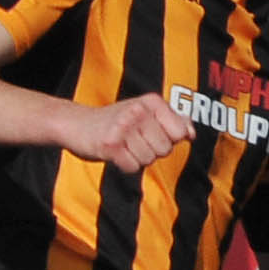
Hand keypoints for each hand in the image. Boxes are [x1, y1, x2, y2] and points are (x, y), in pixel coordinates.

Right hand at [64, 92, 194, 172]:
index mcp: (151, 101)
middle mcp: (138, 111)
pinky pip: (132, 168)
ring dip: (138, 158)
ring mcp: (123, 127)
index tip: (152, 132)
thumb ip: (173, 120)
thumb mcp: (147, 113)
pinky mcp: (110, 145)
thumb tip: (192, 133)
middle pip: (165, 149)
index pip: (180, 133)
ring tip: (124, 145)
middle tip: (134, 139)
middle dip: (152, 150)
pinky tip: (115, 153)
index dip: (168, 139)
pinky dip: (125, 165)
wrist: (76, 124)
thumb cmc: (117, 121)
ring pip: (149, 160)